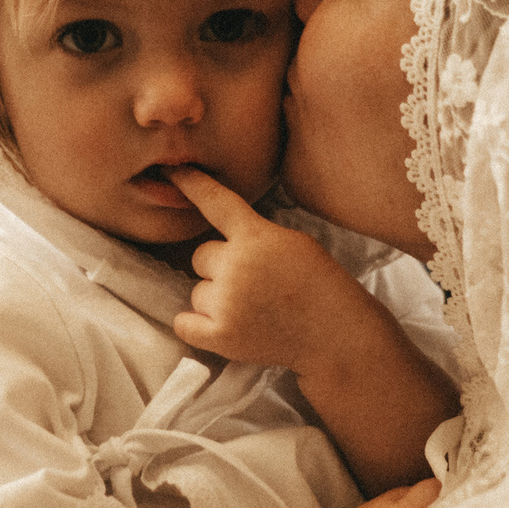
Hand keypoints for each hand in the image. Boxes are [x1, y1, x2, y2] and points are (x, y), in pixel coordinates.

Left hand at [167, 165, 377, 372]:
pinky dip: (197, 325)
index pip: (215, 201)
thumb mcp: (294, 242)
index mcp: (256, 237)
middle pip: (200, 256)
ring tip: (252, 309)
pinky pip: (184, 324)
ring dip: (215, 299)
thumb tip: (223, 238)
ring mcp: (227, 303)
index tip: (172, 170)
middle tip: (253, 284)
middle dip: (219, 268)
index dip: (192, 183)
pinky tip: (223, 324)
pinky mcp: (222, 337)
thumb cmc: (320, 286)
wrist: (337, 335)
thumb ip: (255, 235)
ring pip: (197, 292)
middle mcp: (237, 267)